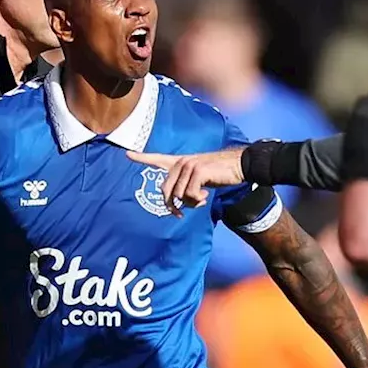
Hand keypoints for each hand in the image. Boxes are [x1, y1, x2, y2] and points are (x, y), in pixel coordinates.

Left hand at [126, 149, 245, 216]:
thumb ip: (186, 186)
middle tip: (181, 214)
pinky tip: (206, 196)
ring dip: (190, 203)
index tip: (127, 154)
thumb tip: (177, 205)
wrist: (239, 165)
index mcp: (181, 161)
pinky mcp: (197, 171)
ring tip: (202, 199)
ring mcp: (189, 165)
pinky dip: (197, 200)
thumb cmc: (220, 173)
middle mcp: (182, 161)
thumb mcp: (201, 179)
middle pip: (166, 190)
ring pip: (178, 195)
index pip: (157, 158)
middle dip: (173, 205)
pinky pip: (189, 194)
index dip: (142, 157)